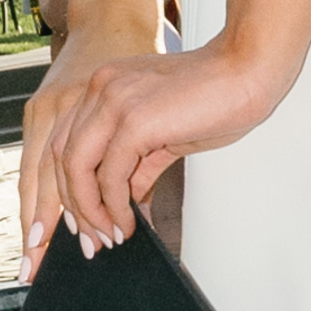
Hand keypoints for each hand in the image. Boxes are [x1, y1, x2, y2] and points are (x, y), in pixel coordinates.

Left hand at [20, 28, 283, 269]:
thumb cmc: (217, 94)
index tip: (82, 220)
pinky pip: (109, 175)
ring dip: (90, 211)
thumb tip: (126, 201)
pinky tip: (128, 222)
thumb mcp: (164, 131)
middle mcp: (100, 87)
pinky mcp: (133, 120)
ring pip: (76, 167)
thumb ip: (138, 162)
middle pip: (62, 156)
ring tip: (110, 236)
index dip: (69, 185)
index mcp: (104, 85)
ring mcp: (113, 100)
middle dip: (73, 204)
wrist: (248, 70)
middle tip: (92, 239)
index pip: (66, 141)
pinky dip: (114, 206)